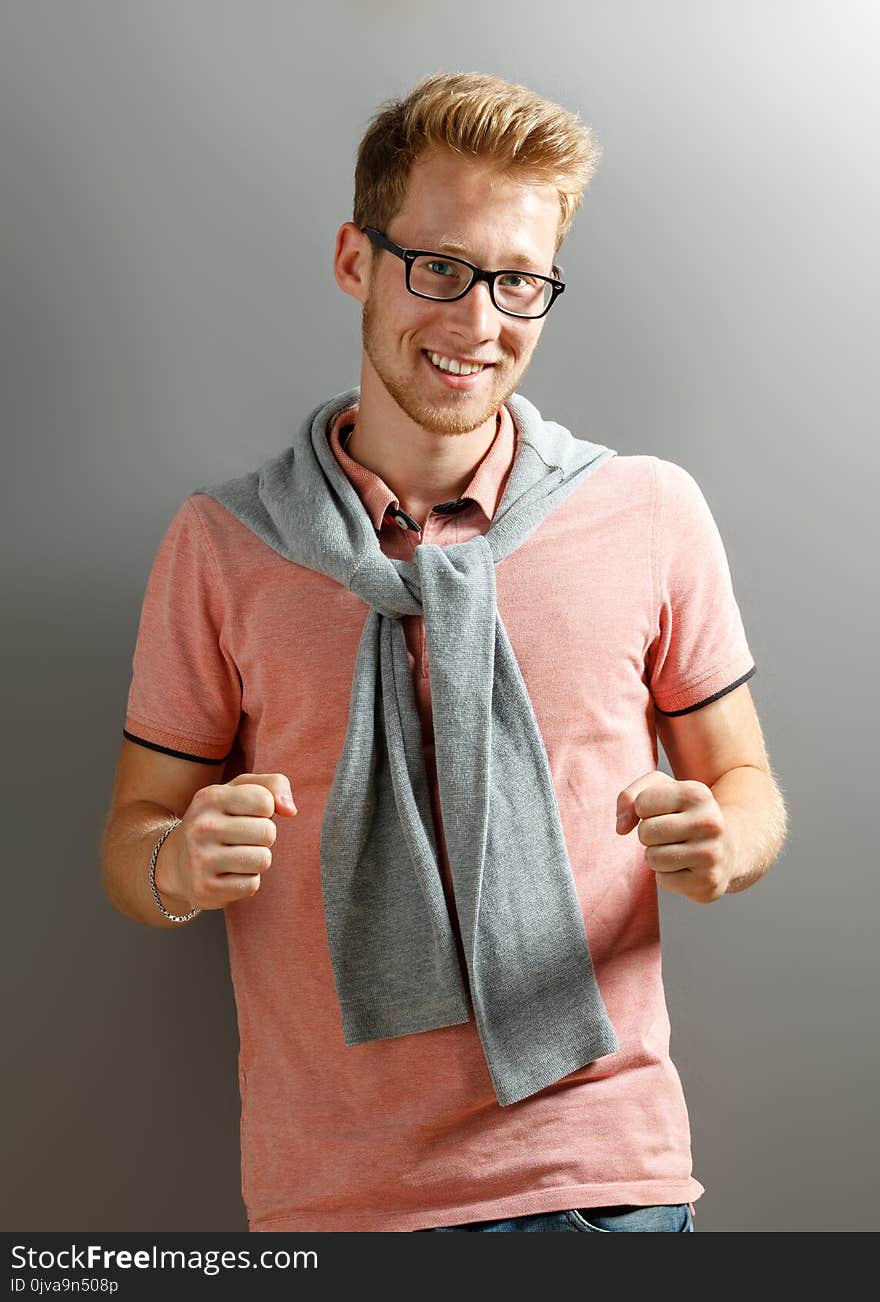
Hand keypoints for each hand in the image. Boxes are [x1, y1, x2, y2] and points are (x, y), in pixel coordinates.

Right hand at [156, 773, 297, 910]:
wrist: (177, 862)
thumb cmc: (220, 820)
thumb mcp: (240, 791)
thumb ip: (273, 785)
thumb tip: (291, 810)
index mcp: (210, 797)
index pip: (265, 801)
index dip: (267, 809)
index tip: (250, 814)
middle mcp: (202, 827)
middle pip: (267, 832)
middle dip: (264, 836)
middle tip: (245, 838)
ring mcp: (200, 859)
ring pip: (262, 860)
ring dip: (258, 859)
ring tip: (239, 855)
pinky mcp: (205, 888)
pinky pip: (251, 885)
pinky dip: (247, 880)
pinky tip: (230, 873)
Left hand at [615, 770, 733, 902]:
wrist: (729, 848)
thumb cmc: (686, 816)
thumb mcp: (662, 791)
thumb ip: (630, 796)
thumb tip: (621, 827)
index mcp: (698, 794)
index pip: (642, 802)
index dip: (644, 810)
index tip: (663, 812)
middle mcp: (710, 822)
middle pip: (646, 832)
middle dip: (649, 835)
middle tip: (671, 835)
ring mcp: (712, 854)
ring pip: (652, 858)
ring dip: (657, 856)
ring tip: (678, 851)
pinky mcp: (708, 882)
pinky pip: (663, 881)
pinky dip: (667, 876)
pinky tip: (686, 868)